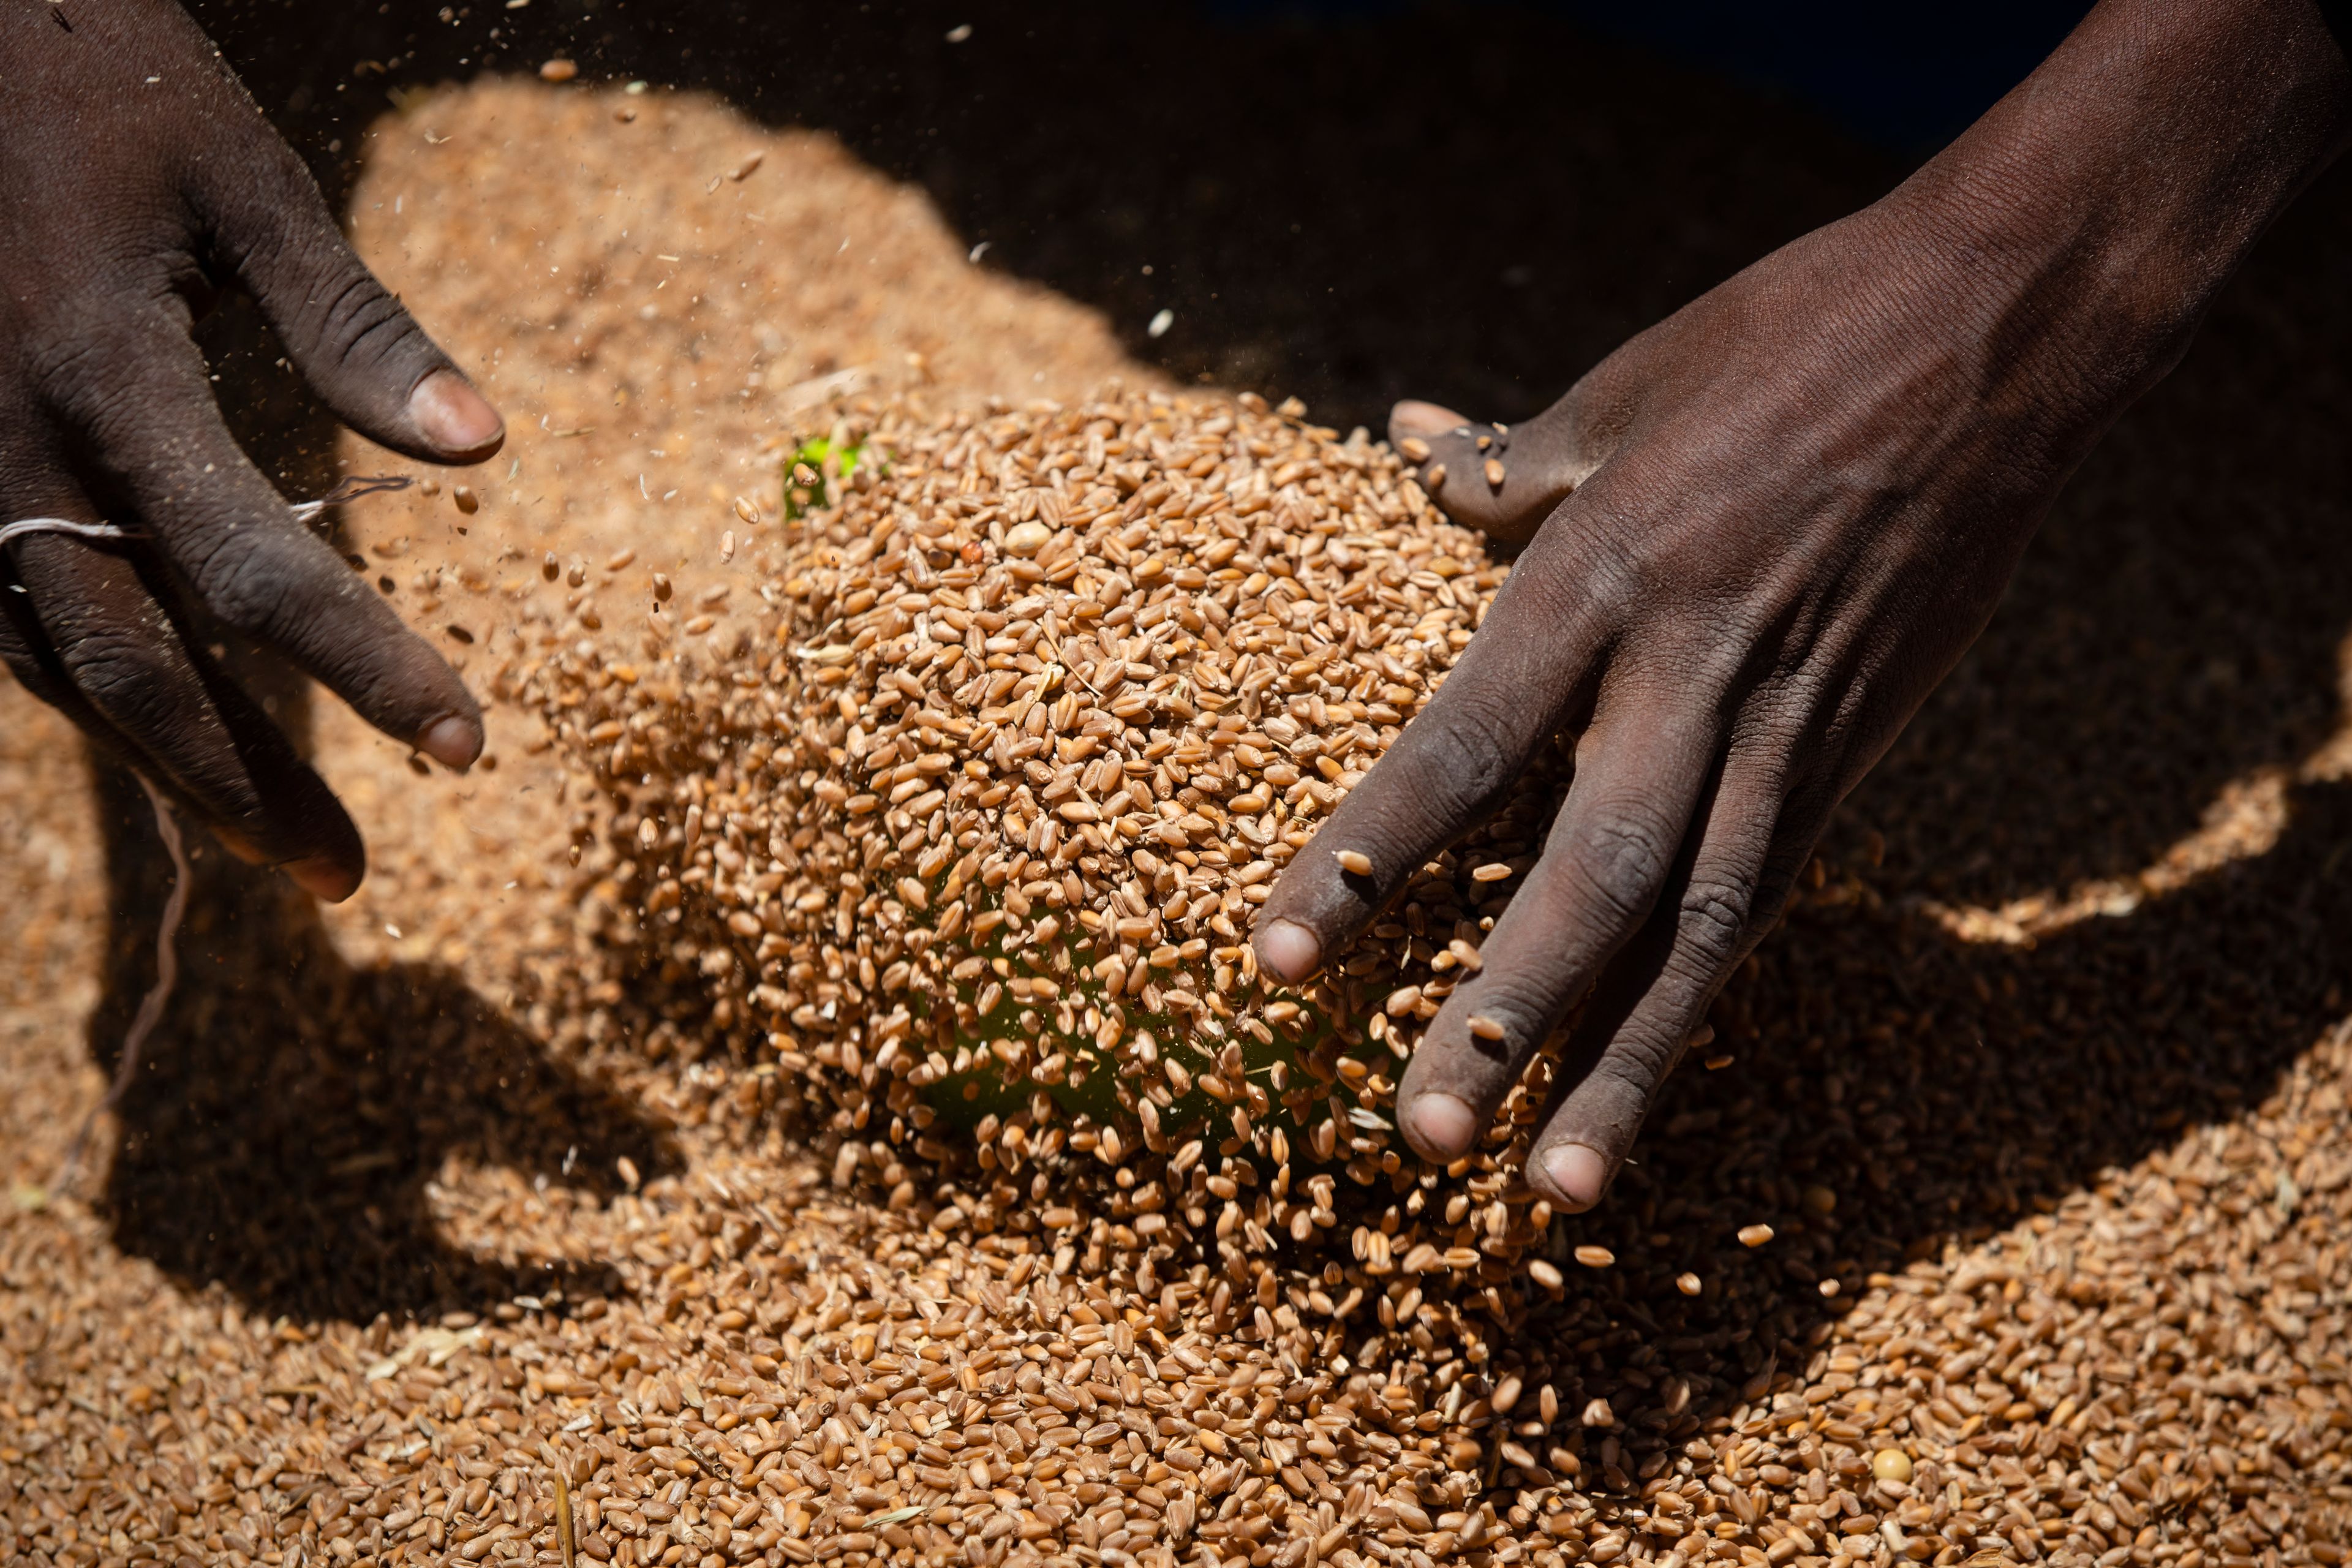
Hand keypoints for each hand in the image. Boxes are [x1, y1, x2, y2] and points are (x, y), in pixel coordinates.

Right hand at [0, 0, 503, 899]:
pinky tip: (165, 733)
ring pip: (53, 663)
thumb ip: (355, 322)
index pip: (262, 572)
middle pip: (134, 668)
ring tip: (274, 841)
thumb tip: (482, 446)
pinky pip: (4, 611)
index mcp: (107, 376)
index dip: (371, 669)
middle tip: (345, 874)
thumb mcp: (239, 178)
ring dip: (164, 762)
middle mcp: (8, 450)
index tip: (467, 749)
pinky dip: (89, 685)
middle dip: (241, 783)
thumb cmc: (92, 78)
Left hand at [1255, 0, 2349, 1208]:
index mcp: (1607, 570)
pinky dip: (1703, 999)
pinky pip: (1765, 900)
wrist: (1999, 340)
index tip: (1279, 958)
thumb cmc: (1792, 338)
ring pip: (1702, 926)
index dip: (1369, 855)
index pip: (1466, 743)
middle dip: (1505, 1011)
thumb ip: (1511, 462)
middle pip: (1591, 870)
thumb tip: (1408, 448)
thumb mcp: (1631, 384)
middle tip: (1419, 1131)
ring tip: (1552, 1187)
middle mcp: (1696, 672)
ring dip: (1626, 1063)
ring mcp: (1791, 729)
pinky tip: (1644, 1084)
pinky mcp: (1858, 758)